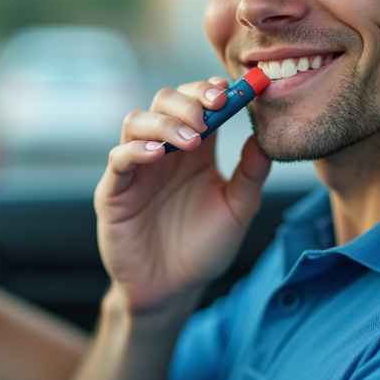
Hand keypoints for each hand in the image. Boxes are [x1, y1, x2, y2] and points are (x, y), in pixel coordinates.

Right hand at [95, 76, 270, 312]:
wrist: (175, 290)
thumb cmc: (204, 247)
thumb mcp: (237, 209)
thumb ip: (250, 175)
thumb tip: (266, 139)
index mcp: (194, 149)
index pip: (198, 103)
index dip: (211, 90)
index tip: (232, 89)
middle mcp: (163, 151)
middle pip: (164, 101)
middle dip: (189, 99)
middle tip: (213, 109)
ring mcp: (136, 168)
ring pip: (136, 121)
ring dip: (165, 121)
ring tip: (192, 139)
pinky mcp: (114, 192)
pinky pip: (118, 159)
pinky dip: (135, 150)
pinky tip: (158, 154)